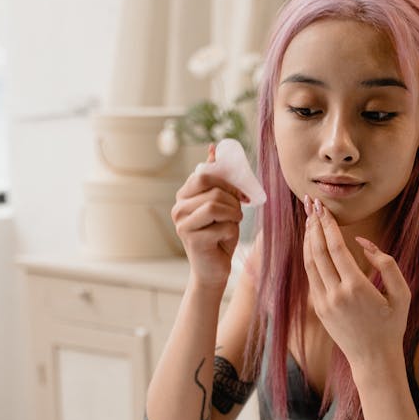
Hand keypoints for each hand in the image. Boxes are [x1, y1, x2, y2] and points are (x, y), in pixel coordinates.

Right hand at [171, 144, 248, 288]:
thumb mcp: (220, 205)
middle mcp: (178, 209)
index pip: (204, 175)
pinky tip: (226, 240)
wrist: (213, 270)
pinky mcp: (194, 241)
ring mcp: (183, 225)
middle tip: (239, 211)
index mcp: (183, 196)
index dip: (227, 181)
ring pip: (216, 206)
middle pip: (211, 189)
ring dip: (234, 214)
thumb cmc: (218, 236)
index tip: (240, 194)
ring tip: (234, 223)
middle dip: (232, 198)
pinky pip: (223, 226)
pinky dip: (232, 232)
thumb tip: (214, 149)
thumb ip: (216, 180)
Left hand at [302, 197, 410, 371]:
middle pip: (317, 251)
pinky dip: (309, 256)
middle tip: (311, 204)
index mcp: (356, 288)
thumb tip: (363, 243)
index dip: (327, 224)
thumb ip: (386, 263)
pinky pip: (311, 276)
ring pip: (309, 263)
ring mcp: (323, 302)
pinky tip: (311, 244)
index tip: (323, 207)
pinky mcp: (318, 308)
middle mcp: (335, 294)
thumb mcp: (401, 293)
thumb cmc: (392, 325)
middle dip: (313, 225)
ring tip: (309, 219)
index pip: (335, 247)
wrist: (373, 358)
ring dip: (307, 239)